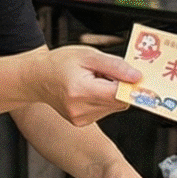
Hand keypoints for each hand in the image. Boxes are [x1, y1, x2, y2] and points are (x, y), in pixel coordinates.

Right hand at [25, 45, 139, 125]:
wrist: (37, 78)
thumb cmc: (59, 63)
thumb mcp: (88, 55)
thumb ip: (115, 66)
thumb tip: (136, 77)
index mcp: (80, 90)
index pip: (118, 94)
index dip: (131, 85)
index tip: (138, 78)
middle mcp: (80, 109)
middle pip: (118, 101)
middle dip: (120, 86)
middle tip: (108, 72)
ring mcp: (80, 119)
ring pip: (114, 107)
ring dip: (112, 93)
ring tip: (95, 80)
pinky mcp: (81, 122)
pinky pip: (105, 111)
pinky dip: (104, 99)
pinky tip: (91, 89)